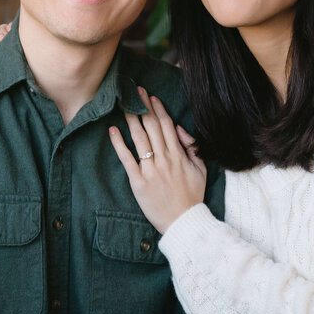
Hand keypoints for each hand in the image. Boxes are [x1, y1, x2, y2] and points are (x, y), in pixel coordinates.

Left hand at [108, 87, 205, 232]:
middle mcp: (164, 159)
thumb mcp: (200, 169)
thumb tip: (179, 130)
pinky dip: (119, 144)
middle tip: (134, 92)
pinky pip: (127, 159)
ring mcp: (151, 170)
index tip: (150, 97)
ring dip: (131, 119)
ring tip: (123, 104)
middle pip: (151, 127)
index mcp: (179, 155)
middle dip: (143, 107)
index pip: (166, 126)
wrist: (184, 221)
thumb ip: (192, 148)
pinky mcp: (138, 182)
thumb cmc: (192, 196)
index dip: (158, 109)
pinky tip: (113, 130)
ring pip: (139, 139)